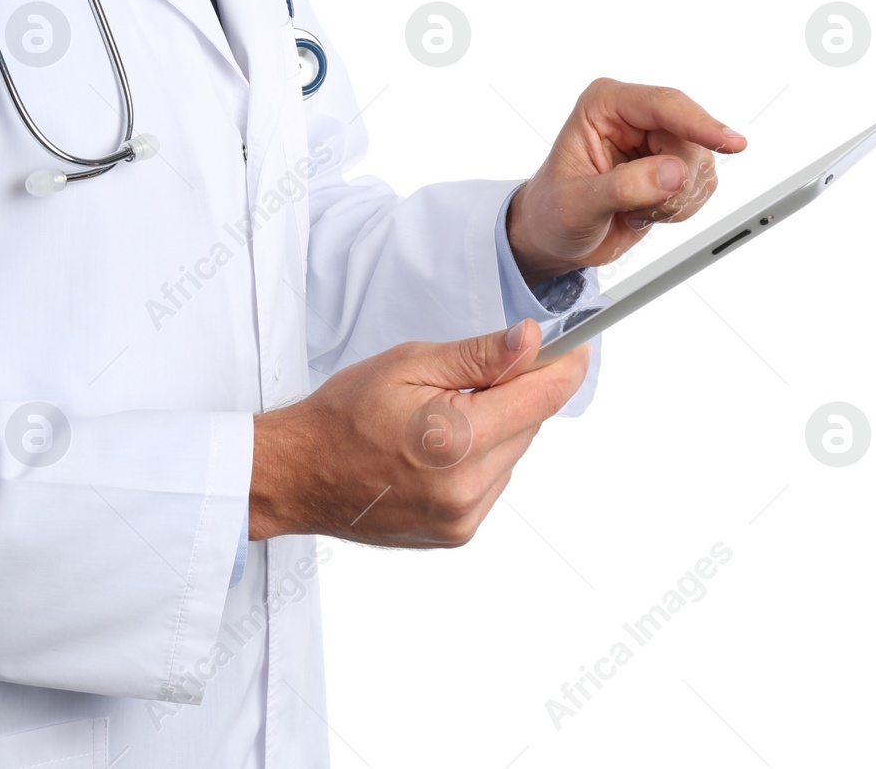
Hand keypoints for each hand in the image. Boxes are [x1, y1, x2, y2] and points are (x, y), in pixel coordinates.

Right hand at [248, 319, 588, 546]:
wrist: (300, 474)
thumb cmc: (344, 415)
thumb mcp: (409, 364)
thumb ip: (479, 355)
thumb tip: (533, 341)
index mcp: (457, 440)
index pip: (541, 398)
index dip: (564, 366)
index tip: (575, 347)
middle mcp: (468, 488)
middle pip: (529, 426)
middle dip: (512, 395)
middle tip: (470, 379)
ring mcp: (464, 518)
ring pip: (512, 456)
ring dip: (494, 430)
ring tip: (438, 421)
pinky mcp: (458, 533)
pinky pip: (492, 483)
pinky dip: (477, 461)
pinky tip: (435, 451)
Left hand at [507, 78, 746, 285]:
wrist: (553, 238)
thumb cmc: (550, 213)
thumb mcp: (577, 204)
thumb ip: (624, 187)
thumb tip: (673, 173)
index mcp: (604, 106)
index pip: (664, 104)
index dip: (700, 124)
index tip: (731, 144)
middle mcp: (635, 117)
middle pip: (690, 139)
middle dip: (674, 183)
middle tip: (640, 207)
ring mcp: (656, 141)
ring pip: (701, 163)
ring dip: (675, 200)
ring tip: (635, 209)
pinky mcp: (672, 167)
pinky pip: (703, 184)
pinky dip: (681, 208)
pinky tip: (647, 212)